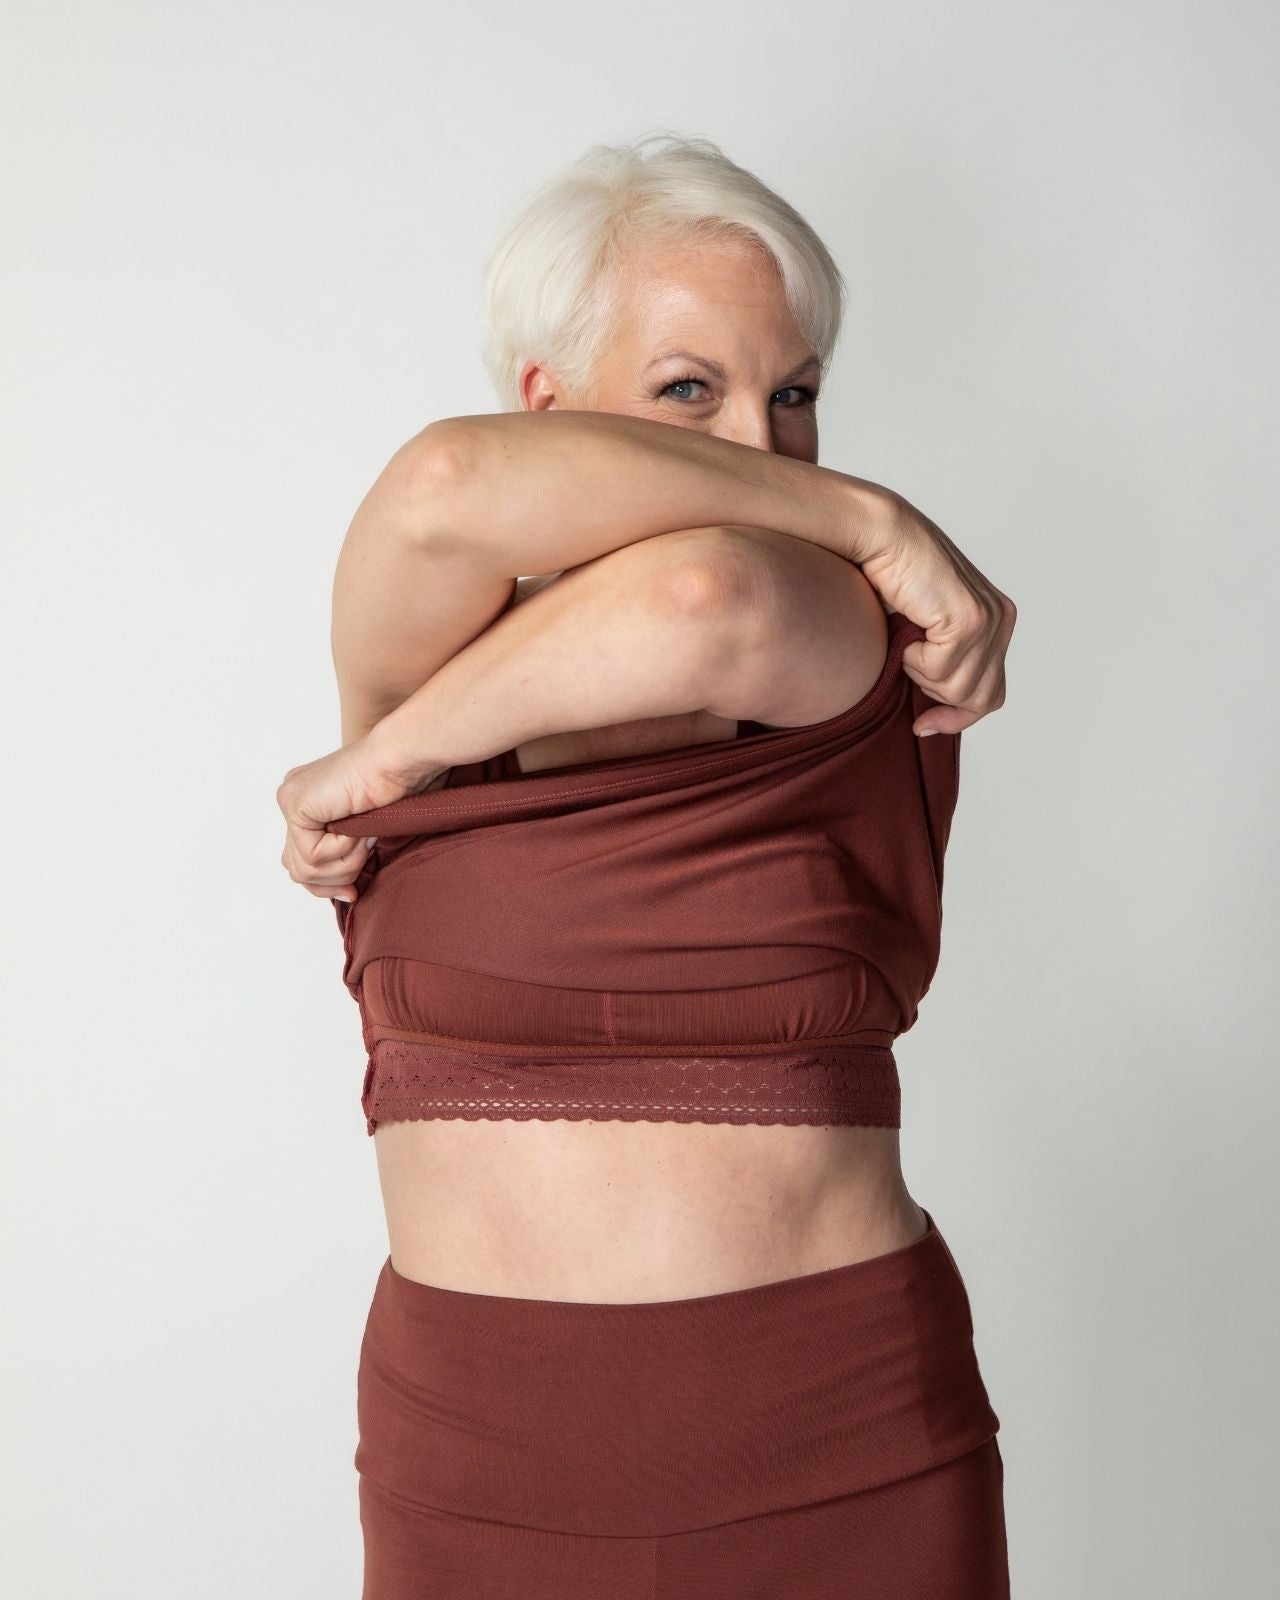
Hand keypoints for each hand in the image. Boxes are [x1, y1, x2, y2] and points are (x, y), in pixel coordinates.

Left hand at [276, 738, 439, 903]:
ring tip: (365, 843)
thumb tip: (340, 891)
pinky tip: (360, 831)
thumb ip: (342, 853)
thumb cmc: (397, 786)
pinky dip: (343, 851)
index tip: (352, 892)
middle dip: (330, 882)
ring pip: (304, 868)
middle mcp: (294, 799)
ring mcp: (291, 800)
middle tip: (356, 883)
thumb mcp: (364, 832)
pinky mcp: (295, 805)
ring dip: (343, 865)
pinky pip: (313, 855)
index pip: (300, 860)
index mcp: (308, 803)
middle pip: (296, 869)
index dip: (325, 884)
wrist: (400, 760)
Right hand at [860, 490, 1016, 735]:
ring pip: (956, 689)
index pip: (992, 693)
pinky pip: (937, 671)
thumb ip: (944, 659)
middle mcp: (1001, 619)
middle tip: (910, 664)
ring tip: (908, 636)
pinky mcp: (968, 621)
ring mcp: (988, 620)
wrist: (881, 537)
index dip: (958, 717)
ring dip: (920, 671)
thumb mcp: (925, 630)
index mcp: (998, 620)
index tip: (923, 725)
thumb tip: (938, 713)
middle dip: (938, 697)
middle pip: (979, 698)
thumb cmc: (891, 578)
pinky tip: (908, 625)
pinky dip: (913, 657)